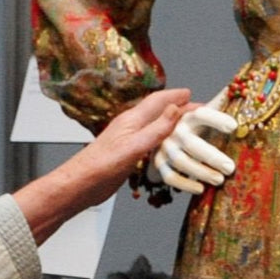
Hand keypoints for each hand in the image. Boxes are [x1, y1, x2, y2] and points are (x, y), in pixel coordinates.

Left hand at [74, 87, 191, 205]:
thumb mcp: (134, 146)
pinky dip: (165, 142)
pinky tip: (170, 149)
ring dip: (173, 125)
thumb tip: (175, 107)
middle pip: (159, 113)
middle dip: (179, 110)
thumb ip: (156, 128)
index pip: (158, 101)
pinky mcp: (129, 155)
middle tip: (198, 112)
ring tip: (189, 128)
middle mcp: (132, 127)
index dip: (175, 96)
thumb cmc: (102, 165)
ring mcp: (130, 141)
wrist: (81, 184)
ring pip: (156, 127)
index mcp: (132, 120)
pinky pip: (152, 143)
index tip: (191, 94)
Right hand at [152, 89, 238, 194]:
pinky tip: (200, 189)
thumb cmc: (199, 125)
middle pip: (191, 143)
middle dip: (212, 156)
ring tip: (220, 180)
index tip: (234, 127)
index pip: (202, 114)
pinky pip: (169, 176)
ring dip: (201, 172)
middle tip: (230, 168)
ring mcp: (165, 146)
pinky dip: (184, 184)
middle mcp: (175, 129)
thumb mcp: (209, 112)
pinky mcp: (160, 163)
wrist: (171, 133)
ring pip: (181, 161)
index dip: (217, 119)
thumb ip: (225, 104)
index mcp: (190, 114)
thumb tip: (250, 88)